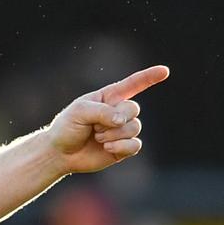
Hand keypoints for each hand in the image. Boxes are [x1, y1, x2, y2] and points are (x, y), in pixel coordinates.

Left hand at [46, 65, 169, 173]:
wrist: (60, 153)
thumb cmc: (67, 127)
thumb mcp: (80, 112)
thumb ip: (103, 111)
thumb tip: (123, 120)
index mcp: (109, 97)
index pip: (133, 84)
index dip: (149, 77)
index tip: (164, 71)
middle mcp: (119, 112)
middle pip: (133, 109)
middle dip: (115, 119)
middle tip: (94, 127)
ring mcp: (122, 130)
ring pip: (134, 127)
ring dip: (113, 134)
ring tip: (96, 137)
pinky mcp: (123, 148)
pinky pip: (135, 145)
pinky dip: (122, 146)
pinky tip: (106, 147)